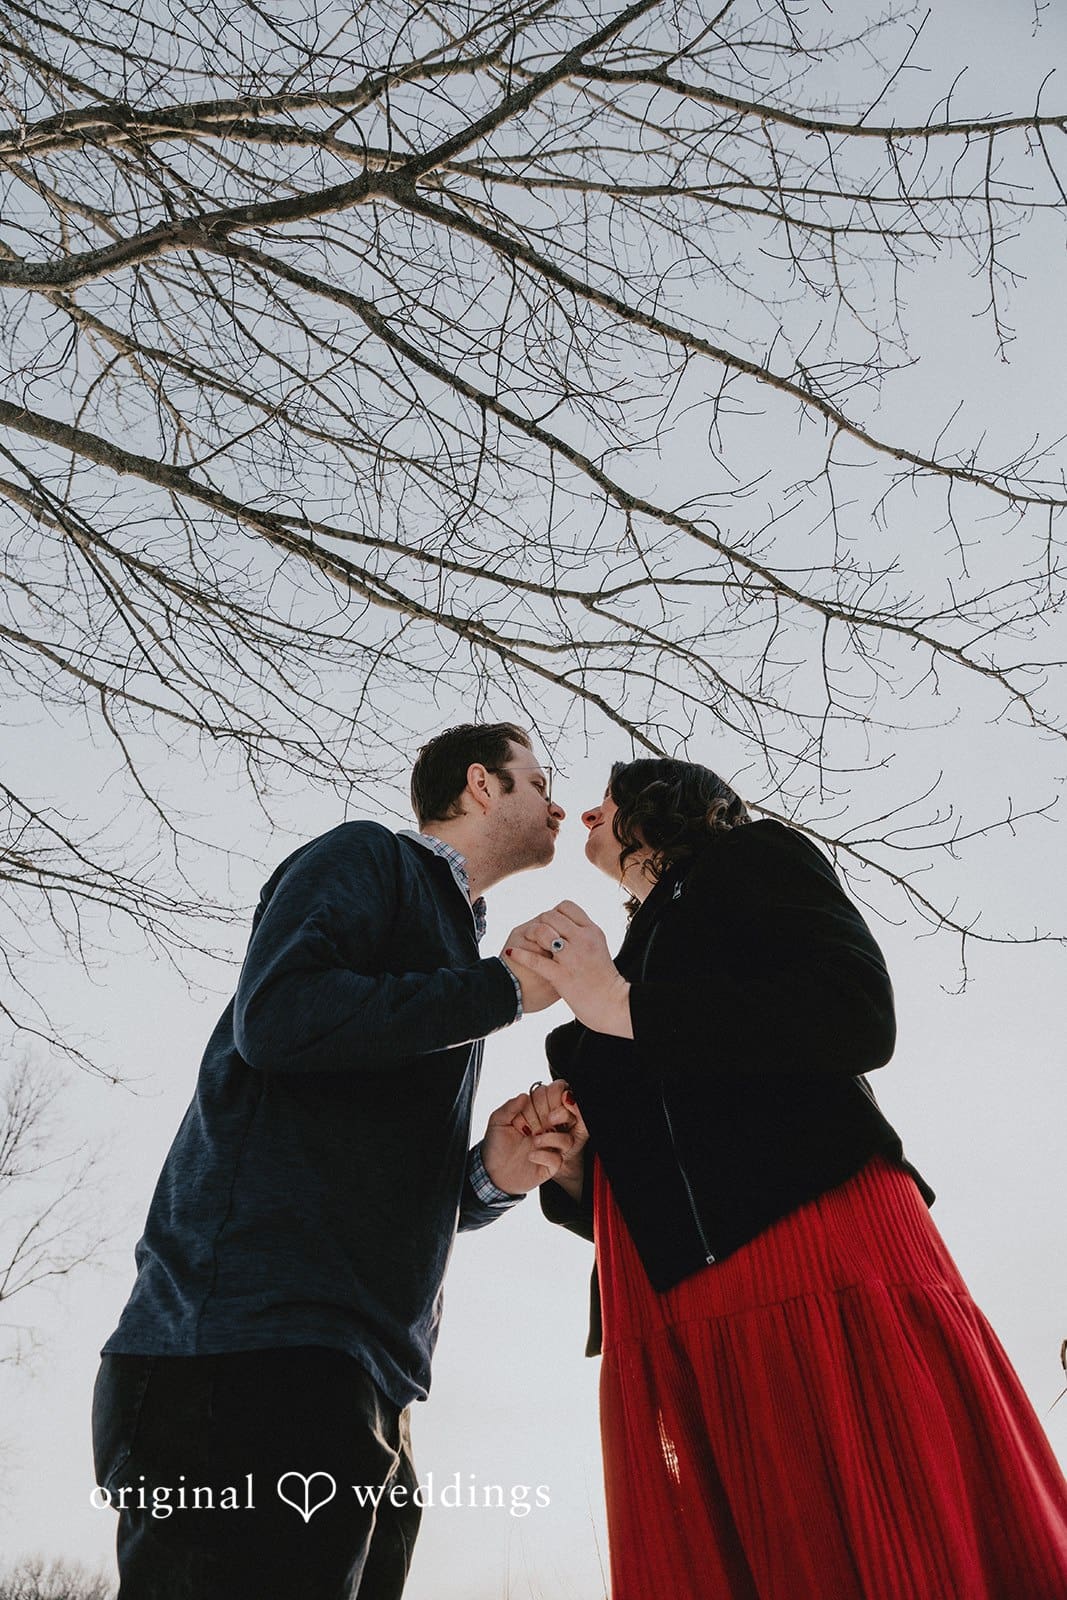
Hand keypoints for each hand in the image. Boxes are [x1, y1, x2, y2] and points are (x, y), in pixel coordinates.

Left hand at [481, 1084, 579, 1194]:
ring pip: (568, 1139)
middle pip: (569, 1115)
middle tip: (549, 1119)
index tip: (552, 1096)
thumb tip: (524, 1096)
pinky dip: (544, 1156)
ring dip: (552, 1138)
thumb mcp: (497, 1122)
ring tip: (534, 1141)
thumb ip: (509, 1107)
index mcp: (536, 1113)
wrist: (492, 1174)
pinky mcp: (550, 1164)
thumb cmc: (495, 1146)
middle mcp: (546, 1128)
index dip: (558, 1094)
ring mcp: (550, 1146)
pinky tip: (531, 1156)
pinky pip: (558, 1159)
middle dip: (562, 1114)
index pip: (555, 1097)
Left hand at [505, 902, 633, 1036]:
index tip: (551, 925)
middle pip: (551, 916)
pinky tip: (512, 953)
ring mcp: (572, 957)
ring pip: (543, 932)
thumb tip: (568, 926)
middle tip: (537, 936)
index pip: (567, 907)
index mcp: (592, 931)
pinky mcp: (562, 975)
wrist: (614, 1004)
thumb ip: (584, 935)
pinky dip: (520, 955)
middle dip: (540, 923)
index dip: (554, 913)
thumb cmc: (604, 979)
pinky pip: (535, 960)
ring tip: (529, 943)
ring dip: (532, 935)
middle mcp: (583, 940)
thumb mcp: (599, 948)